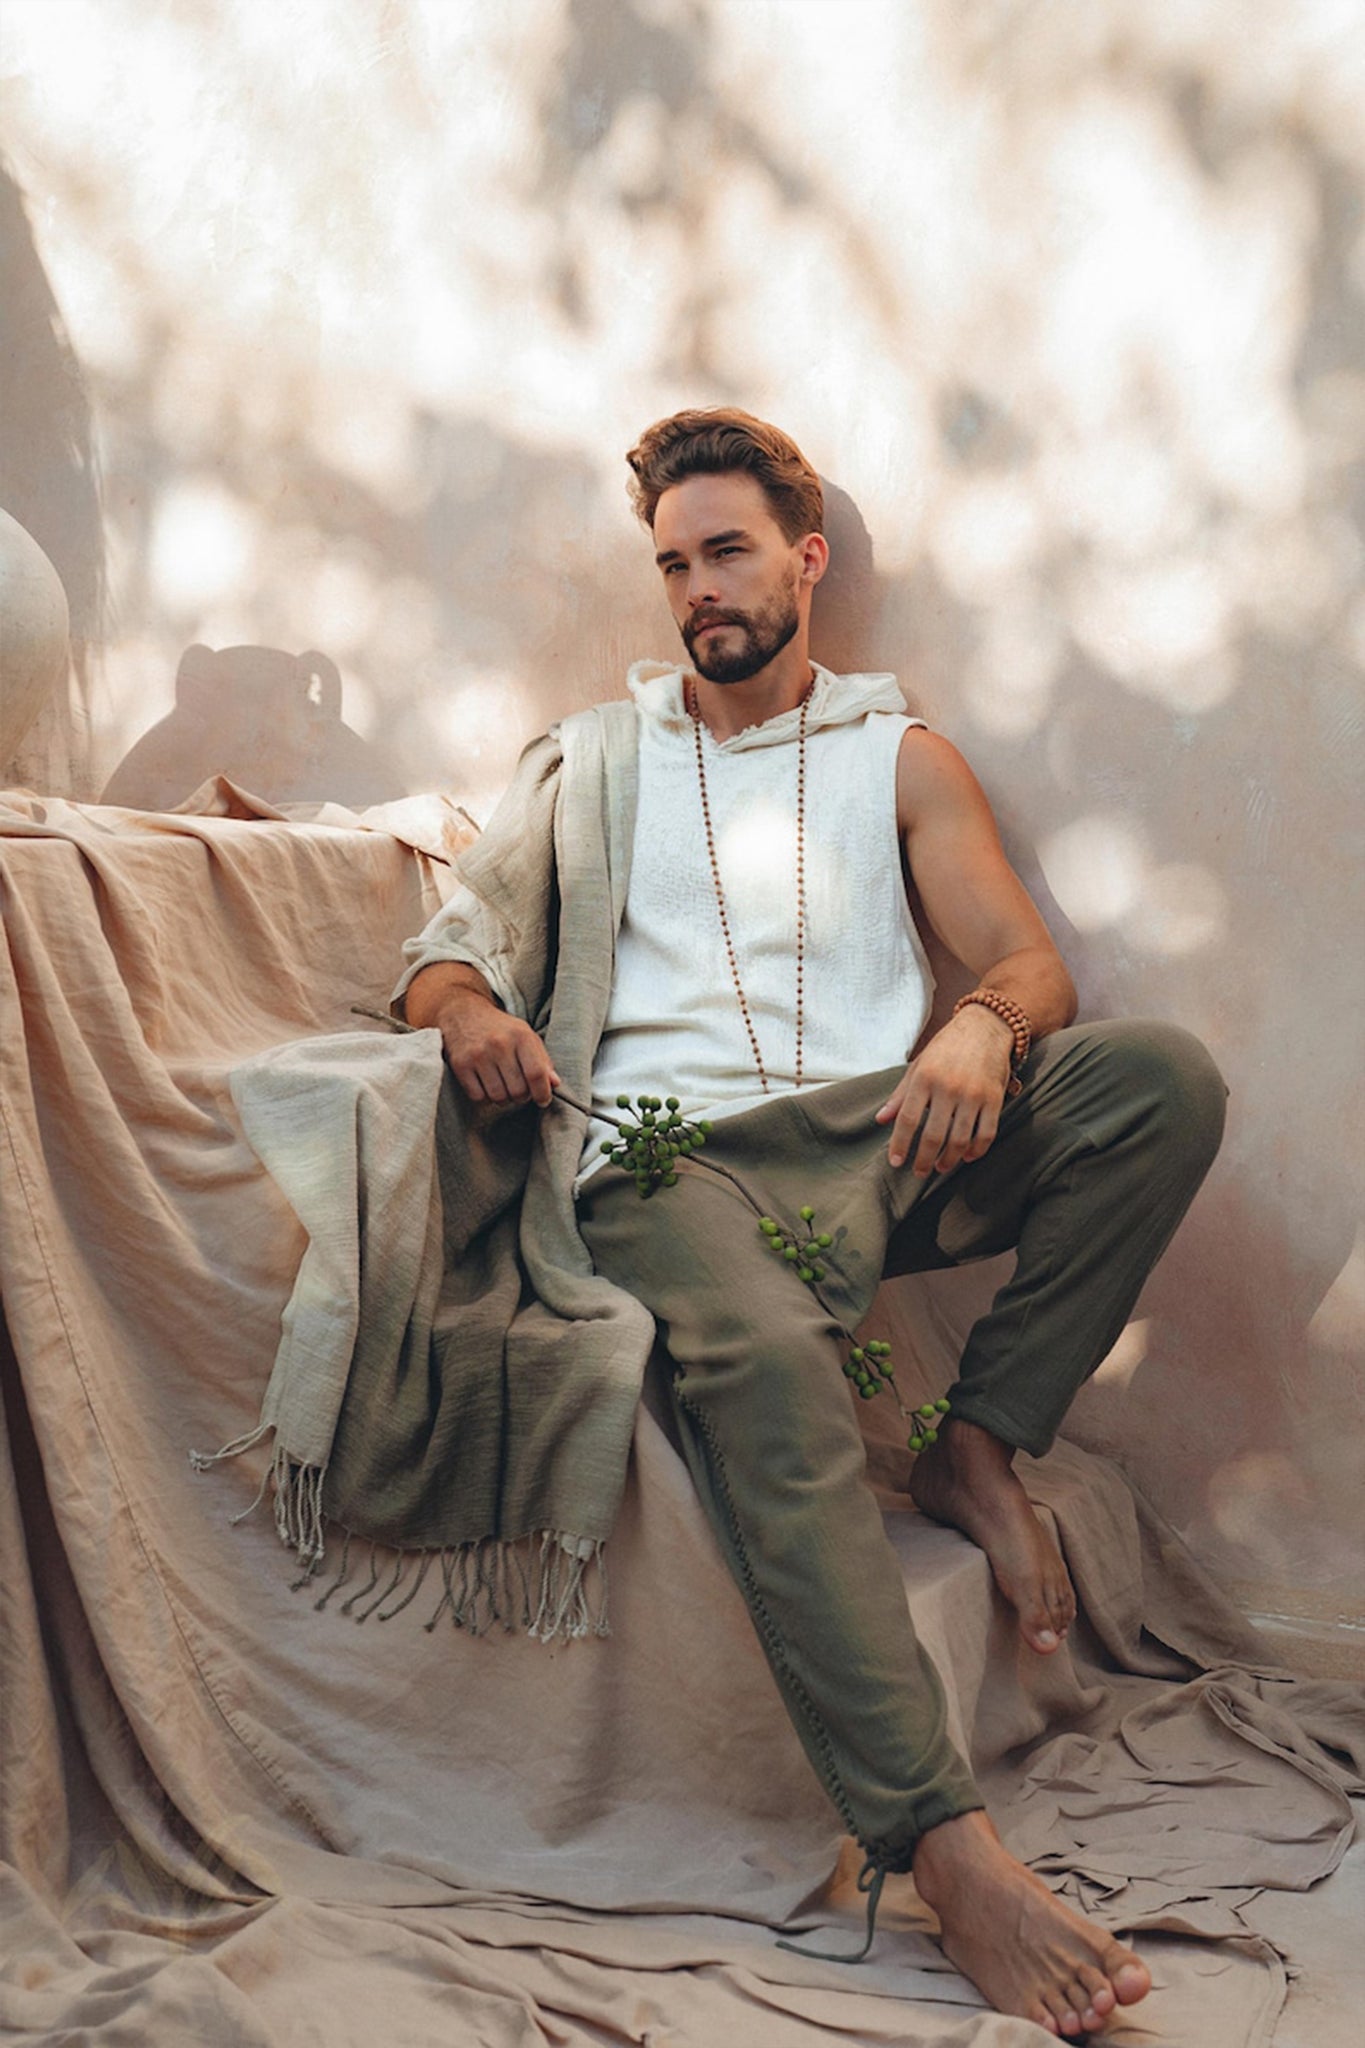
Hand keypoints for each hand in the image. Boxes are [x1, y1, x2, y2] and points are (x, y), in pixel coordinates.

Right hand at [436, 989, 560, 1108]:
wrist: (463, 1013)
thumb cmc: (500, 1029)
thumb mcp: (526, 1036)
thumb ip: (543, 1060)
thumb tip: (554, 1084)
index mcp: (521, 1036)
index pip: (536, 1074)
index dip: (542, 1093)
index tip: (543, 1100)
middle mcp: (499, 1044)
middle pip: (518, 1091)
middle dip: (521, 1096)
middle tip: (518, 1089)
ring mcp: (478, 1055)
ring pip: (498, 1097)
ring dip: (503, 1098)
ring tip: (502, 1085)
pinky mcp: (461, 1065)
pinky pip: (478, 1097)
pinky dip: (484, 1096)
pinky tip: (485, 1084)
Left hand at [876, 1007, 1013, 1174]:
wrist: (985, 1026)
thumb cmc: (946, 1047)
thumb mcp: (918, 1066)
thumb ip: (900, 1095)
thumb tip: (880, 1120)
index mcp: (925, 1078)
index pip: (907, 1119)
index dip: (899, 1144)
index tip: (896, 1162)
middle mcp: (948, 1087)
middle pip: (933, 1135)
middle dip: (923, 1159)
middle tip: (919, 1172)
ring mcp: (973, 1094)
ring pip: (960, 1139)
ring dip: (949, 1160)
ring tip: (941, 1167)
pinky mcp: (995, 1098)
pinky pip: (986, 1133)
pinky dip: (977, 1150)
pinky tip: (967, 1157)